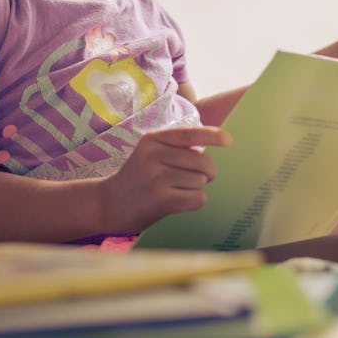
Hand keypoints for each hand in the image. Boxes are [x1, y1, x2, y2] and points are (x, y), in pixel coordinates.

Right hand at [98, 125, 231, 233]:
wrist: (109, 203)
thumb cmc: (138, 178)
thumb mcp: (149, 154)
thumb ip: (175, 149)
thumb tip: (210, 152)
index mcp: (152, 139)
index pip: (189, 134)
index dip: (212, 136)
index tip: (229, 140)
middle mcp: (154, 155)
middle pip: (203, 162)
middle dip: (208, 173)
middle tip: (198, 178)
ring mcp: (156, 177)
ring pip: (201, 181)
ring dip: (196, 188)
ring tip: (176, 190)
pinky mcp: (161, 199)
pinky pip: (197, 198)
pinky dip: (194, 201)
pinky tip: (178, 201)